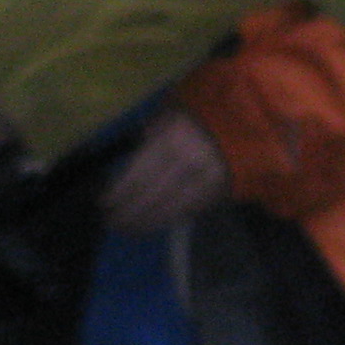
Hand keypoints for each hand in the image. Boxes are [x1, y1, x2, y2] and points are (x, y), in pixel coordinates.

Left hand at [103, 108, 230, 235]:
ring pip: (169, 209)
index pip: (137, 175)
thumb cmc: (195, 114)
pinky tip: (153, 224)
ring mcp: (205, 179)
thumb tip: (123, 173)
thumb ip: (146, 142)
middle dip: (128, 213)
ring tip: (128, 229)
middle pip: (151, 196)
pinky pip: (187, 211)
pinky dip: (167, 220)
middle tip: (111, 222)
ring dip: (146, 222)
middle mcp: (187, 161)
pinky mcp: (218, 191)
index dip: (119, 194)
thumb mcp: (166, 117)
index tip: (103, 204)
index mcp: (169, 138)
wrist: (242, 119)